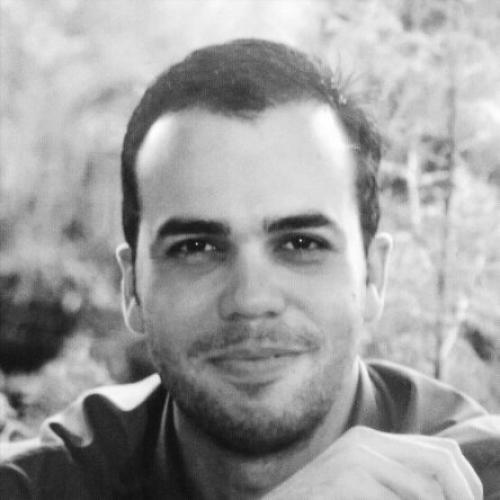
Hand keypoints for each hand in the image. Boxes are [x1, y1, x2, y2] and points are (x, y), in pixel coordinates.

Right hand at [265, 426, 482, 499]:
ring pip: (429, 487)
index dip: (466, 482)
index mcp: (370, 440)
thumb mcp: (360, 484)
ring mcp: (356, 460)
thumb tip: (449, 491)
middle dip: (464, 494)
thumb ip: (394, 479)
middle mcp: (366, 442)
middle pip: (443, 460)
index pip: (442, 449)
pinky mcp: (350, 481)